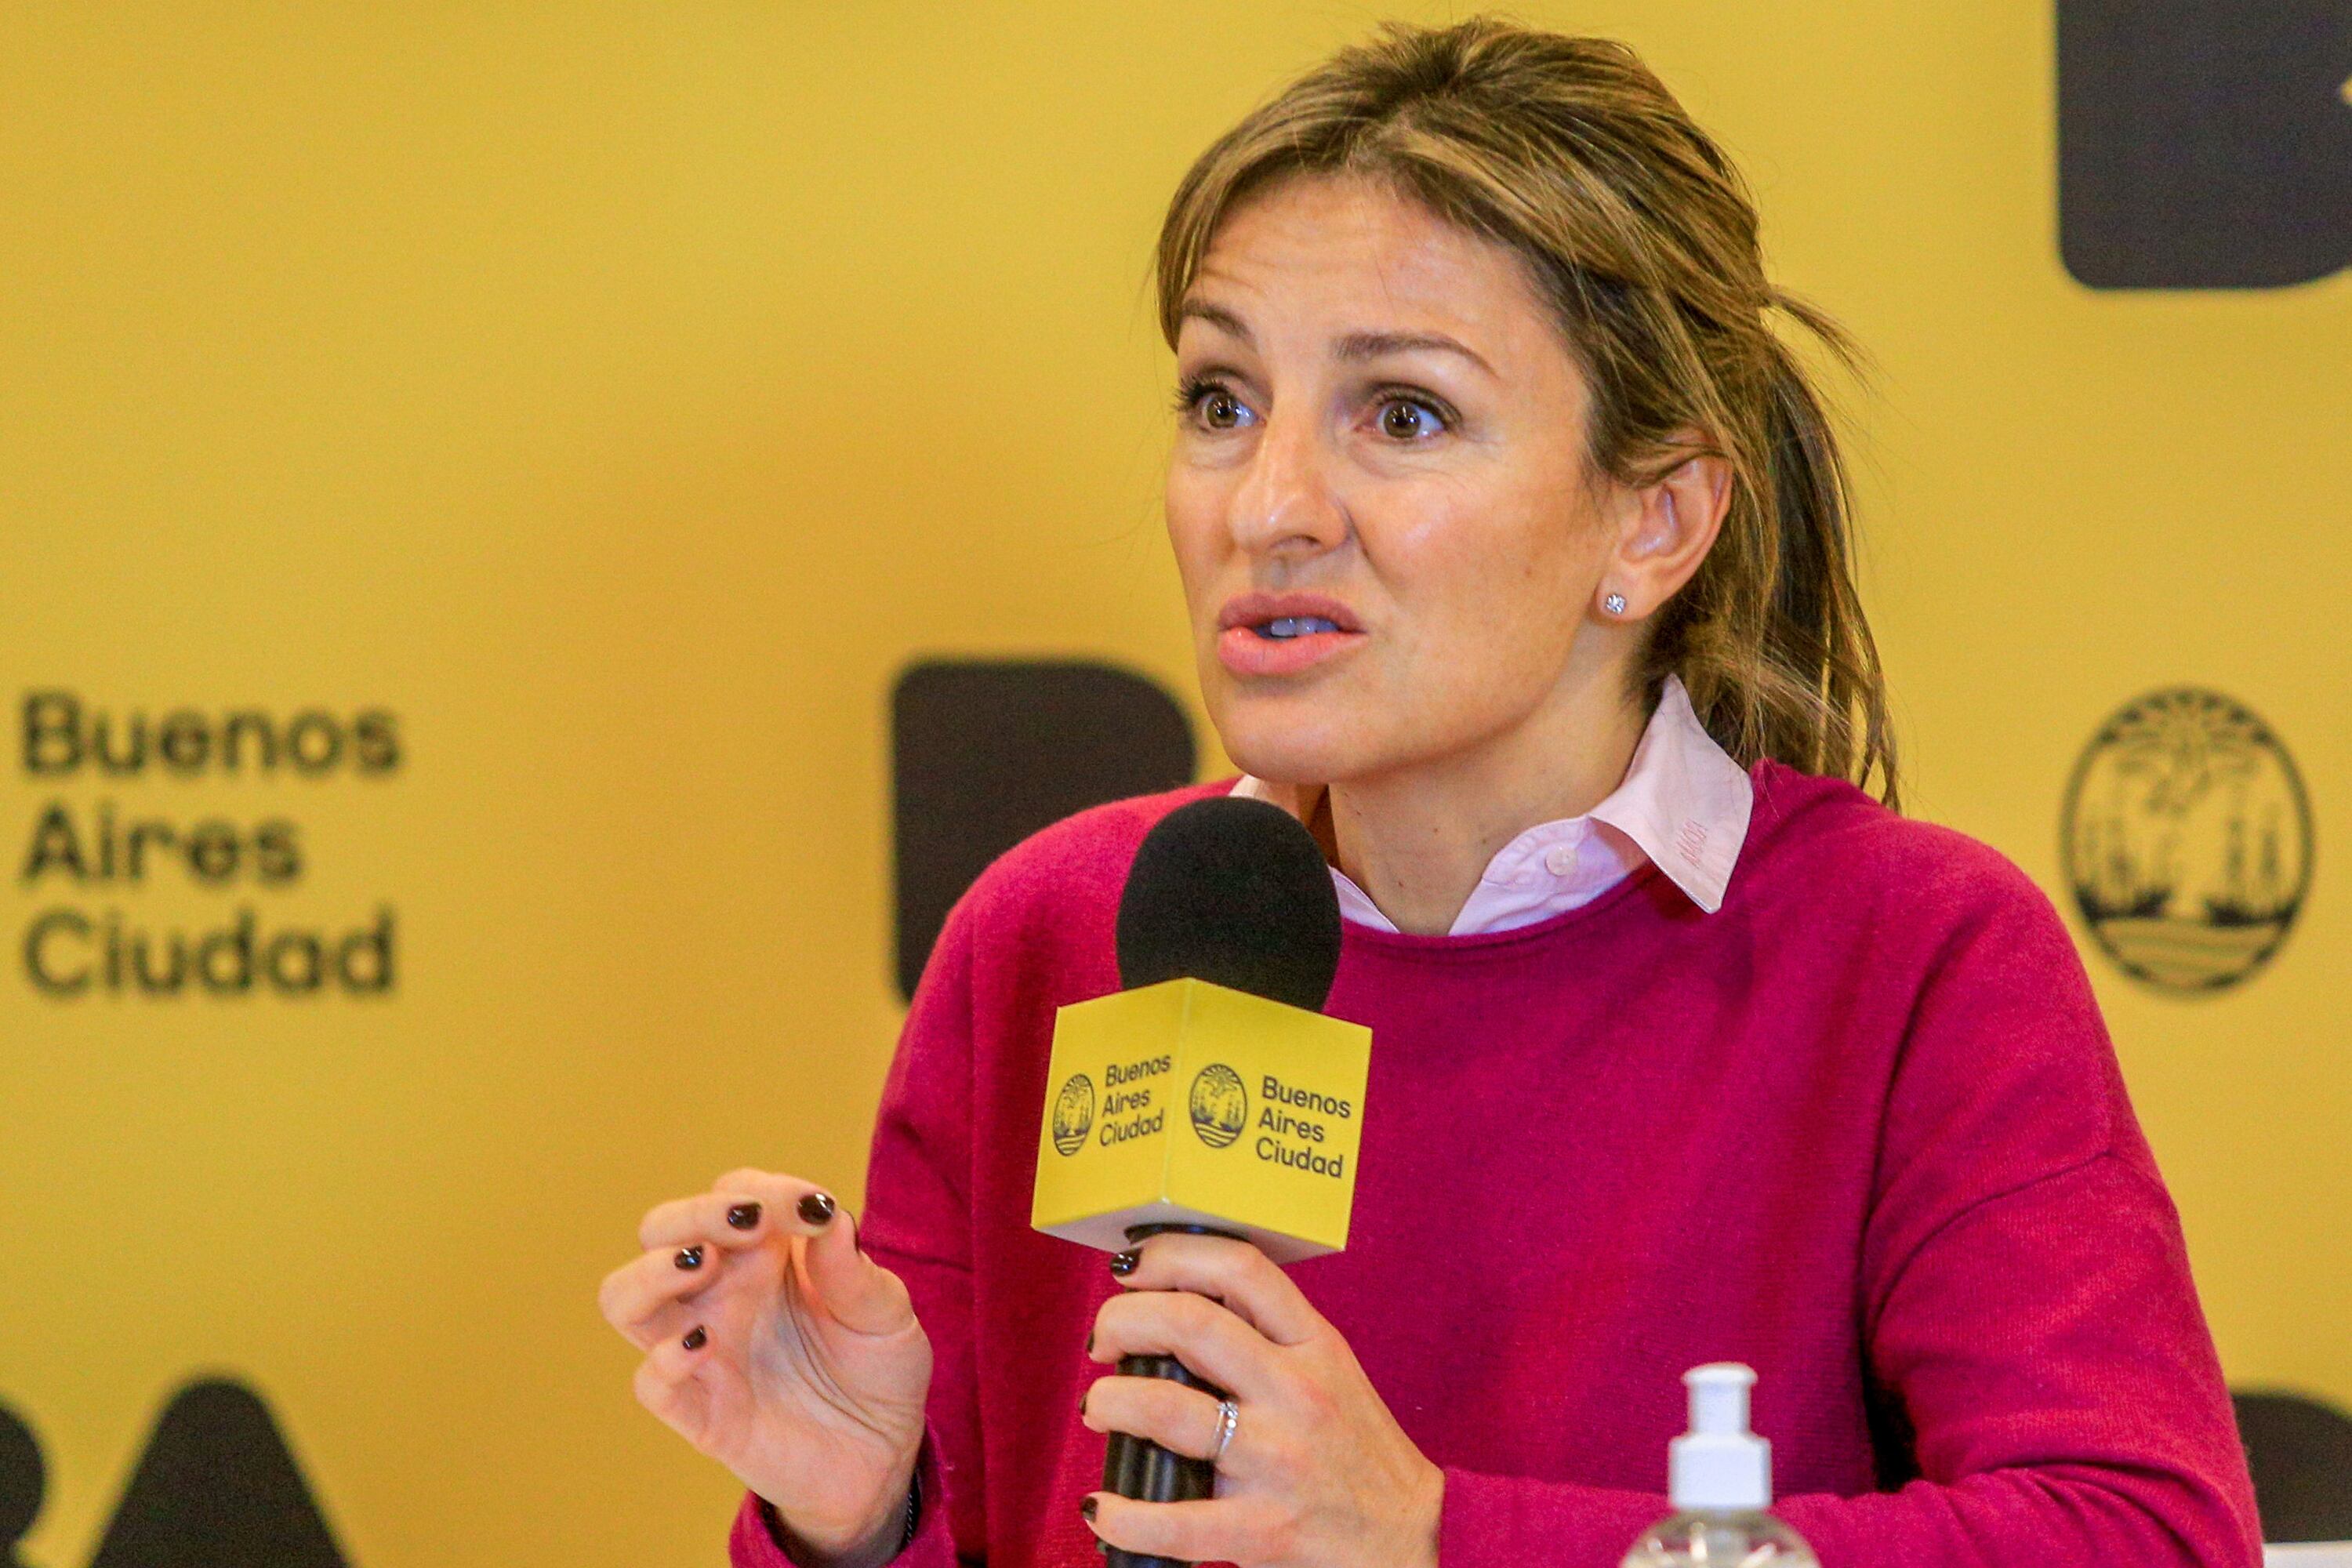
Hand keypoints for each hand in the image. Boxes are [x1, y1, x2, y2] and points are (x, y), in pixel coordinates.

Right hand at [598, 1169, 931, 1564]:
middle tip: (747, 1222)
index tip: (812, 1210)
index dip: (764, 1191)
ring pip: (625, 1298)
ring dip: (651, 1271)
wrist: (883, 1455)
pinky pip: (650, 1383)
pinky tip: (703, 1347)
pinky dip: (663, 1360)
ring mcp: (703, 1349)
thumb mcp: (886, 1313)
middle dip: (694, 1213)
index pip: (735, 1194)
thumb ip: (853, 1269)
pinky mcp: (700, 1412)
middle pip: (661, 1230)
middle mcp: (721, 1293)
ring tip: (701, 1264)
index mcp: (765, 1254)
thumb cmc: (877, 1369)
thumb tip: (825, 1213)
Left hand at [1079, 1233, 1443, 1566]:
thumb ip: (1267, 1335)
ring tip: (1098, 1409)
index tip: (1132, 1267)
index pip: (1241, 1268)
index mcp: (1313, 1344)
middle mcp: (1296, 1392)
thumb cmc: (1358, 1450)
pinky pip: (1175, 1520)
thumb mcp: (1329, 1369)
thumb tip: (1177, 1301)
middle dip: (1121, 1321)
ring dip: (1109, 1401)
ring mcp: (1278, 1459)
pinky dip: (1123, 1515)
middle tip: (1102, 1340)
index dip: (1172, 1253)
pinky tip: (1102, 1507)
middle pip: (1188, 1323)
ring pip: (1165, 1408)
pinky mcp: (1264, 1528)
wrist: (1413, 1536)